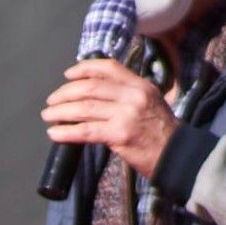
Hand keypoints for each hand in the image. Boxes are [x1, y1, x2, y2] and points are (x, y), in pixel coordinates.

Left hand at [42, 58, 177, 179]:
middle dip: (66, 93)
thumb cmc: (161, 133)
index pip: (108, 68)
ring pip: (85, 108)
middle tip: (51, 101)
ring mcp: (126, 114)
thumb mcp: (150, 103)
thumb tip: (95, 96)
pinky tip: (54, 133)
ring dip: (61, 111)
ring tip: (48, 116)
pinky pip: (86, 130)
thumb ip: (127, 96)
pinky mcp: (120, 134)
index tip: (67, 75)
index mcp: (140, 85)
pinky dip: (66, 132)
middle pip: (91, 87)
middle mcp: (133, 95)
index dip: (84, 69)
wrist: (178, 156)